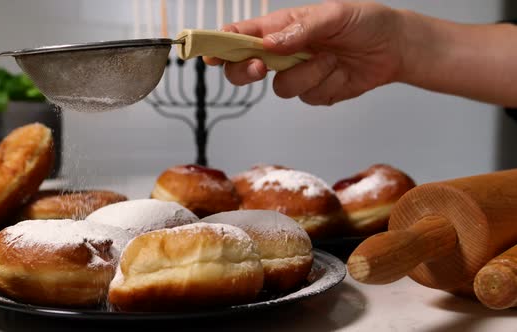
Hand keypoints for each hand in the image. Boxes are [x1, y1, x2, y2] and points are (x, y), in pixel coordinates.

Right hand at [205, 1, 405, 105]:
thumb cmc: (365, 21)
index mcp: (281, 27)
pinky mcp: (313, 93)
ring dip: (308, 75)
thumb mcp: (334, 15)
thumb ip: (301, 29)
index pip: (242, 36)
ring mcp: (297, 74)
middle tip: (260, 67)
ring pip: (281, 87)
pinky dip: (326, 86)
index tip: (208, 54)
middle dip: (247, 71)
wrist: (394, 48)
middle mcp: (283, 52)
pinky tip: (341, 72)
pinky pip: (307, 97)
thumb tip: (269, 43)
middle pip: (245, 69)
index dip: (221, 45)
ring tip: (333, 59)